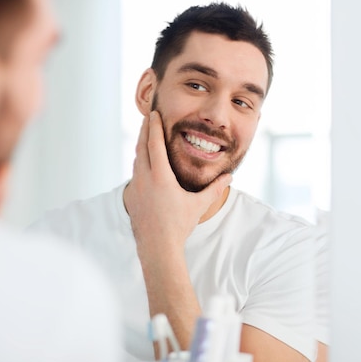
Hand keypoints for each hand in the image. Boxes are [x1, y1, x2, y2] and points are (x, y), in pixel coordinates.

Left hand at [124, 111, 231, 254]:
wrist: (157, 248)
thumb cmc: (178, 226)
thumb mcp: (198, 205)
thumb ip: (214, 189)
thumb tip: (230, 177)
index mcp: (160, 176)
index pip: (154, 144)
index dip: (153, 126)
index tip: (152, 114)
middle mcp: (144, 178)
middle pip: (141, 147)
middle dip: (144, 130)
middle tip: (146, 117)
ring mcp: (134, 188)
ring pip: (136, 160)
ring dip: (140, 146)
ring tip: (145, 137)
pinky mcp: (130, 197)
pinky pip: (134, 173)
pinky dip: (139, 162)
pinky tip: (143, 164)